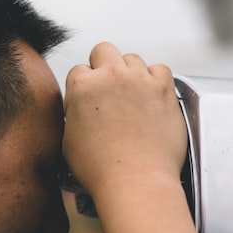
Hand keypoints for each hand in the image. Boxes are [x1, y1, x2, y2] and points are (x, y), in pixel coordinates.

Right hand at [62, 42, 187, 196]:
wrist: (135, 181)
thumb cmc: (102, 169)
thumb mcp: (68, 140)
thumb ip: (74, 114)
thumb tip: (80, 111)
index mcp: (83, 86)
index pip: (78, 71)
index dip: (82, 88)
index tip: (88, 102)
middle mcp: (112, 76)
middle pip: (104, 50)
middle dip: (103, 66)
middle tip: (107, 89)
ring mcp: (140, 80)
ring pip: (132, 58)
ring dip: (129, 72)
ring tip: (131, 96)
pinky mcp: (164, 89)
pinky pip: (160, 70)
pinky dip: (155, 79)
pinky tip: (150, 96)